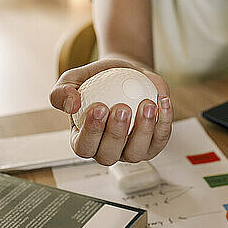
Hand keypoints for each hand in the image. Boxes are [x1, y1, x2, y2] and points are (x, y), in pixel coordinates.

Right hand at [50, 59, 172, 164]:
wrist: (126, 73)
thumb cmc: (99, 80)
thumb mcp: (73, 79)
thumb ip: (63, 92)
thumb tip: (71, 105)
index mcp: (84, 141)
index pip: (83, 147)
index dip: (91, 132)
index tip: (98, 107)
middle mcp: (107, 150)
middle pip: (109, 154)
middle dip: (116, 134)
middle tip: (122, 108)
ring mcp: (131, 150)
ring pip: (137, 152)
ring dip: (144, 130)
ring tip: (146, 104)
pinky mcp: (153, 143)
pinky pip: (160, 137)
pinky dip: (164, 119)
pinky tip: (162, 100)